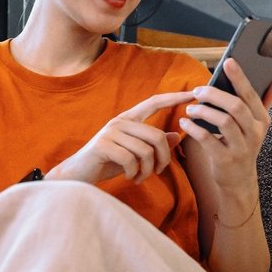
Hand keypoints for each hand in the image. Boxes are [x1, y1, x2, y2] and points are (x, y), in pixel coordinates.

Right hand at [48, 91, 194, 184]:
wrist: (78, 175)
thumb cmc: (107, 163)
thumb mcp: (135, 154)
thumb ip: (153, 144)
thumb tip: (177, 136)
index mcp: (128, 119)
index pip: (154, 102)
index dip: (174, 97)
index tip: (193, 93)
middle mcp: (120, 121)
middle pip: (157, 136)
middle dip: (163, 159)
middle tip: (158, 172)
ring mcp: (111, 132)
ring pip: (147, 151)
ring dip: (148, 170)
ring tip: (140, 177)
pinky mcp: (104, 145)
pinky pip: (132, 160)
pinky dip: (134, 173)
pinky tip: (129, 178)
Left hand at [178, 59, 271, 192]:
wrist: (239, 181)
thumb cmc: (243, 147)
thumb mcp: (256, 127)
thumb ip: (264, 102)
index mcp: (262, 120)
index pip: (250, 94)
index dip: (239, 77)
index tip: (228, 62)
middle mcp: (254, 133)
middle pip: (236, 106)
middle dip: (214, 94)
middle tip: (198, 91)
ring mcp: (241, 147)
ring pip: (223, 121)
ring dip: (203, 111)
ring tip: (191, 109)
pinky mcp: (225, 159)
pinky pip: (207, 139)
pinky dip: (193, 128)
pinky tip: (185, 123)